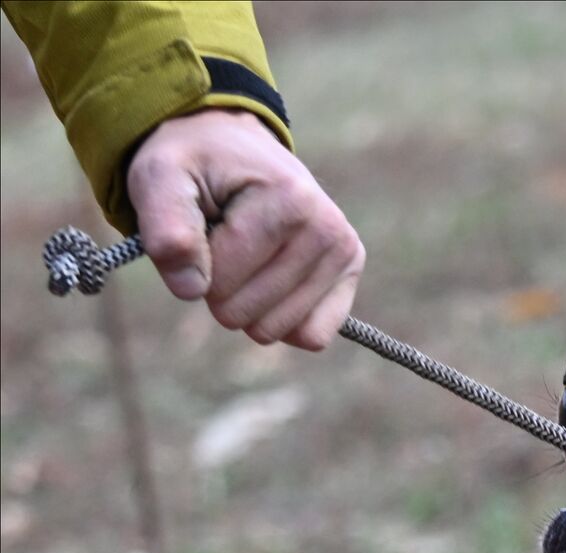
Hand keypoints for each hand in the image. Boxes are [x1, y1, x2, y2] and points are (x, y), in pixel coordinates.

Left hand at [126, 108, 363, 349]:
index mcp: (290, 200)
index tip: (200, 226)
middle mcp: (329, 229)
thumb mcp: (159, 178)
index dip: (193, 266)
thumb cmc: (195, 165)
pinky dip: (281, 321)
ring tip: (248, 255)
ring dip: (247, 304)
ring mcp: (344, 253)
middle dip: (220, 288)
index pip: (222, 280)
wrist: (234, 147)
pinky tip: (273, 286)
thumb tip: (192, 290)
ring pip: (275, 330)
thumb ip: (165, 229)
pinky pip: (312, 336)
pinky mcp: (349, 273)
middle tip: (223, 243)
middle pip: (246, 312)